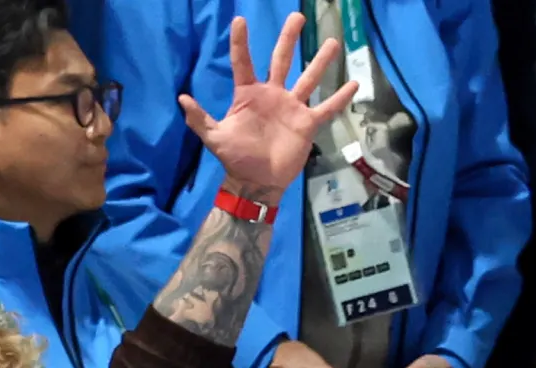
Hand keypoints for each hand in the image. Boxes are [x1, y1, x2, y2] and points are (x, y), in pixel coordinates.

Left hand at [182, 14, 356, 203]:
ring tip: (333, 41)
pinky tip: (353, 83)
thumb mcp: (214, 138)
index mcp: (249, 95)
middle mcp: (272, 95)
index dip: (241, 42)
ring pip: (309, 78)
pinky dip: (340, 98)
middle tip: (297, 16)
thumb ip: (199, 119)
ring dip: (320, 61)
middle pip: (281, 60)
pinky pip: (327, 108)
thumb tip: (181, 98)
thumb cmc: (235, 158)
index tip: (240, 20)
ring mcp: (292, 107)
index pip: (243, 63)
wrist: (257, 183)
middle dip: (288, 38)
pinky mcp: (307, 124)